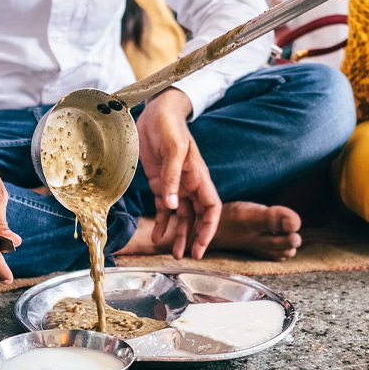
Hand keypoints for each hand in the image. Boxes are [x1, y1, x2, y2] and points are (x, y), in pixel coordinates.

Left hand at [136, 88, 221, 259]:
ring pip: (181, 216)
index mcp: (199, 177)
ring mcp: (175, 185)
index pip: (212, 208)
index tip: (202, 245)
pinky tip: (158, 236)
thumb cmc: (169, 128)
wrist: (156, 113)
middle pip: (198, 217)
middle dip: (195, 237)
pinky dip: (162, 223)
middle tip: (189, 256)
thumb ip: (172, 178)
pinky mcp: (160, 183)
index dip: (209, 228)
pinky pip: (164, 208)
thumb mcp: (174, 150)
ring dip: (179, 234)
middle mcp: (190, 185)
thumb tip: (173, 206)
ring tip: (174, 253)